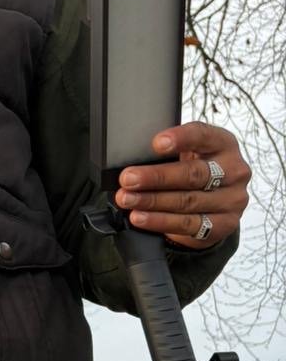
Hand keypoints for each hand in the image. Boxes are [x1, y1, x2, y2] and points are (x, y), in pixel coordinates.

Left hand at [116, 122, 249, 247]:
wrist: (213, 203)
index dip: (181, 139)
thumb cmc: (192, 168)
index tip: (156, 144)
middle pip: (193, 174)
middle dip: (156, 177)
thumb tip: (134, 156)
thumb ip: (168, 151)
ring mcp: (233, 199)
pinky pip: (189, 224)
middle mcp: (234, 170)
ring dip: (153, 201)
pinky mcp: (225, 223)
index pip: (203, 136)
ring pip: (188, 201)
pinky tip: (141, 217)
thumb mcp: (186, 152)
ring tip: (127, 199)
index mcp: (223, 143)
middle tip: (128, 179)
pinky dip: (160, 221)